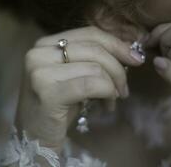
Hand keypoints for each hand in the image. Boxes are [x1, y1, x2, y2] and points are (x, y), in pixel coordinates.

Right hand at [17, 26, 144, 153]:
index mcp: (44, 44)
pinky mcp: (48, 92)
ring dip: (113, 86)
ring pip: (96, 67)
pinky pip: (92, 85)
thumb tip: (128, 48)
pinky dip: (107, 94)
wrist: (34, 137)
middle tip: (124, 88)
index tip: (136, 58)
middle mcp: (38, 53)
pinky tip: (107, 106)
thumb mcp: (73, 75)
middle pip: (94, 48)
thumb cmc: (57, 107)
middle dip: (118, 68)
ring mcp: (40, 71)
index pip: (89, 33)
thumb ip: (91, 58)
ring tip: (113, 100)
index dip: (116, 44)